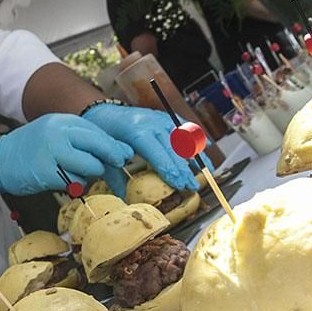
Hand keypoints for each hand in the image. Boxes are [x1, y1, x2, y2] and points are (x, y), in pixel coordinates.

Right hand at [0, 114, 132, 195]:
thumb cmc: (30, 149)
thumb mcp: (54, 133)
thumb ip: (81, 139)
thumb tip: (119, 151)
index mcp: (62, 121)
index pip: (97, 132)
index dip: (113, 146)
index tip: (123, 155)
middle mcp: (58, 133)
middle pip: (99, 147)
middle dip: (110, 159)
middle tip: (115, 167)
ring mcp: (52, 152)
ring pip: (90, 166)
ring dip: (90, 175)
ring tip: (76, 174)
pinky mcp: (47, 172)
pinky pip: (75, 181)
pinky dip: (76, 185)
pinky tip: (66, 182)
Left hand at [82, 103, 198, 192]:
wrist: (107, 113)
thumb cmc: (106, 135)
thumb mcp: (107, 154)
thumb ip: (114, 176)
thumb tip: (123, 197)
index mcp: (137, 132)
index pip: (158, 154)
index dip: (170, 170)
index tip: (179, 184)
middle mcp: (153, 124)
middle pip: (174, 150)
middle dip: (185, 170)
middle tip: (192, 187)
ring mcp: (162, 119)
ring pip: (184, 140)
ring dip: (195, 158)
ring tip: (205, 174)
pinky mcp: (167, 118)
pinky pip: (186, 130)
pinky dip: (196, 143)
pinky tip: (204, 156)